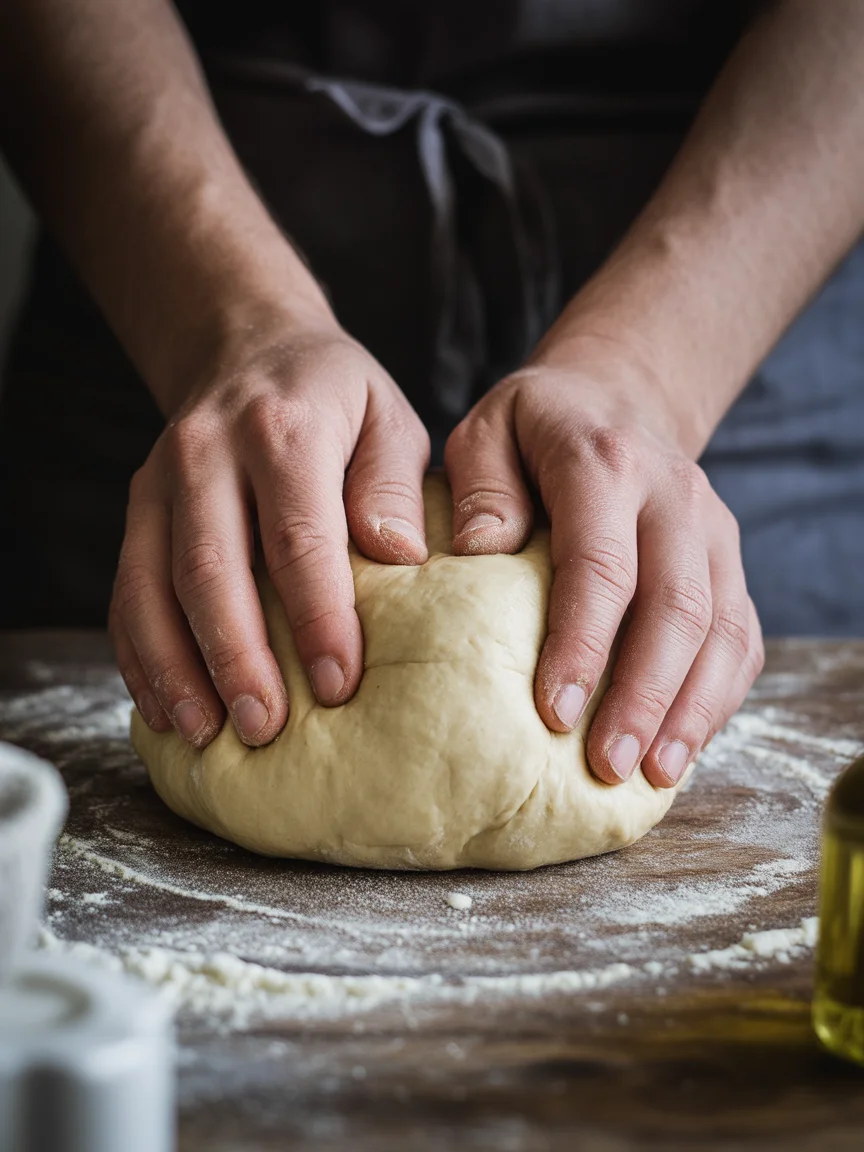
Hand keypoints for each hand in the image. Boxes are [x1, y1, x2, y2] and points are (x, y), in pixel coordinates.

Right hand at [110, 309, 429, 747]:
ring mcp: (159, 482)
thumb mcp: (388, 418)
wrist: (246, 345)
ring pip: (151, 586)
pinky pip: (125, 590)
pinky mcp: (136, 509)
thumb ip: (394, 486)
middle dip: (235, 657)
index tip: (337, 684)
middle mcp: (206, 453)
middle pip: (210, 569)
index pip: (298, 537)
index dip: (317, 616)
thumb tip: (398, 558)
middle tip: (264, 727)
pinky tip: (163, 706)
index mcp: (282, 430)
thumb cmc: (333, 397)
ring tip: (205, 733)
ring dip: (175, 668)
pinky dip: (139, 654)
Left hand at [444, 334, 763, 787]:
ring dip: (690, 709)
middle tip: (607, 766)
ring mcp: (715, 532)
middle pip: (676, 606)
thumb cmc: (536, 431)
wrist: (616, 401)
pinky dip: (718, 697)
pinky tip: (683, 745)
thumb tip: (478, 551)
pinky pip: (741, 638)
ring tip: (653, 775)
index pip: (601, 564)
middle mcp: (676, 496)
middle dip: (643, 696)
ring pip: (722, 630)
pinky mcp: (731, 564)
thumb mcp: (487, 431)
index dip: (582, 643)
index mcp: (607, 463)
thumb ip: (480, 485)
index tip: (552, 712)